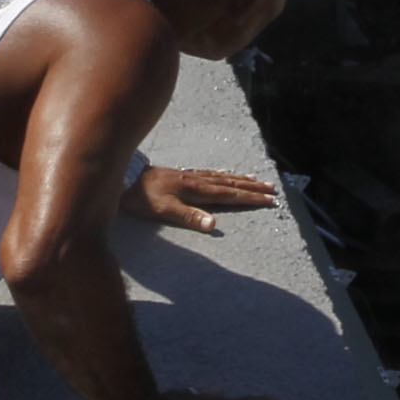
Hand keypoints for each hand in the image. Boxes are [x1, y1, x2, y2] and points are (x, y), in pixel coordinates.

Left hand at [129, 165, 275, 231]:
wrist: (125, 181)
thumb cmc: (143, 200)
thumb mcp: (164, 211)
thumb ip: (189, 217)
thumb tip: (214, 224)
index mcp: (197, 191)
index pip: (230, 195)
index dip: (250, 198)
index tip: (269, 200)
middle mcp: (198, 181)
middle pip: (231, 184)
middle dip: (253, 188)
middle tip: (273, 190)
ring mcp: (192, 177)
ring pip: (223, 178)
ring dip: (242, 180)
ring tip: (259, 181)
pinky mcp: (184, 176)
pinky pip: (212, 174)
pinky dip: (226, 175)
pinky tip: (229, 175)